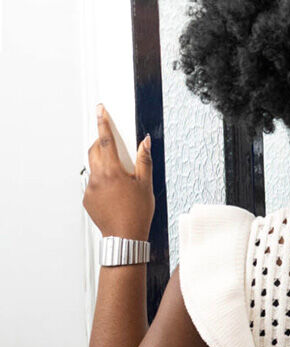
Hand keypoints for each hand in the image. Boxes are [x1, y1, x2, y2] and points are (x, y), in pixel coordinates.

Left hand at [83, 105, 153, 240]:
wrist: (125, 237)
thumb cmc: (137, 212)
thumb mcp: (146, 184)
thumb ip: (144, 160)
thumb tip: (144, 142)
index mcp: (112, 171)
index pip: (105, 140)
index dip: (103, 123)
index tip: (100, 110)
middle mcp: (97, 178)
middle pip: (94, 151)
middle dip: (101, 144)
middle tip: (113, 145)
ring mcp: (89, 189)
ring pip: (94, 168)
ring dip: (104, 165)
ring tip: (121, 180)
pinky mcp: (87, 199)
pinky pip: (93, 183)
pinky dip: (103, 182)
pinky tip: (116, 193)